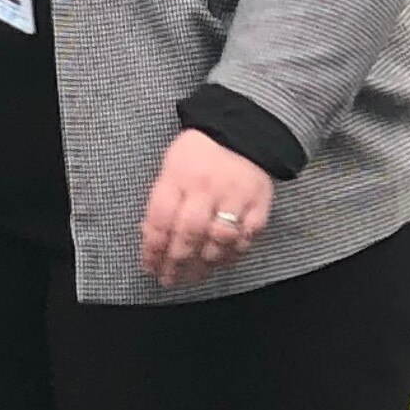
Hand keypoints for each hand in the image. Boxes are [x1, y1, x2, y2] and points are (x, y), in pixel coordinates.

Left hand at [139, 130, 273, 291]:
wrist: (245, 130)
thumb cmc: (200, 152)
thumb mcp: (172, 166)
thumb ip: (163, 200)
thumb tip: (152, 239)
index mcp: (179, 175)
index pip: (161, 218)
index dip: (152, 248)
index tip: (149, 266)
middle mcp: (207, 186)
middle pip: (189, 233)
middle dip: (176, 262)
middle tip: (168, 279)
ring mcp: (236, 196)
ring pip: (218, 241)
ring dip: (202, 265)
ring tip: (191, 278)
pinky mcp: (260, 204)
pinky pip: (245, 238)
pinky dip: (232, 255)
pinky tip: (219, 263)